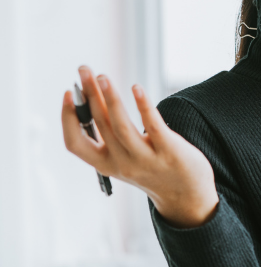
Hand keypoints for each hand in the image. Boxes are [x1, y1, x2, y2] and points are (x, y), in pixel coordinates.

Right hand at [61, 66, 218, 227]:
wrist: (187, 195)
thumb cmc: (153, 170)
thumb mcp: (124, 161)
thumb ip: (110, 139)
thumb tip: (96, 101)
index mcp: (106, 165)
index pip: (75, 143)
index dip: (67, 118)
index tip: (68, 93)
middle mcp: (122, 163)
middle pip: (99, 124)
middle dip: (89, 95)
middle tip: (84, 70)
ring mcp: (146, 159)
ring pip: (121, 125)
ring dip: (109, 98)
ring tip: (102, 77)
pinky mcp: (170, 151)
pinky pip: (153, 126)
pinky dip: (143, 106)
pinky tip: (136, 88)